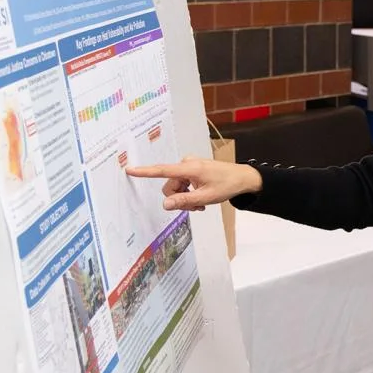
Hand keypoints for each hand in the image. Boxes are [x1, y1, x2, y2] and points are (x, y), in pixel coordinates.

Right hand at [125, 158, 261, 211]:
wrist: (243, 178)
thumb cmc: (227, 185)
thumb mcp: (205, 198)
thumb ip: (184, 201)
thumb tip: (165, 204)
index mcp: (189, 169)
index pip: (162, 171)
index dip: (144, 172)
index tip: (129, 169)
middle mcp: (187, 165)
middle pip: (170, 187)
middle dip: (179, 199)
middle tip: (195, 207)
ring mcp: (189, 167)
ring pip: (176, 188)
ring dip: (185, 198)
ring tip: (200, 204)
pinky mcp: (192, 170)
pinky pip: (182, 185)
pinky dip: (189, 193)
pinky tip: (200, 199)